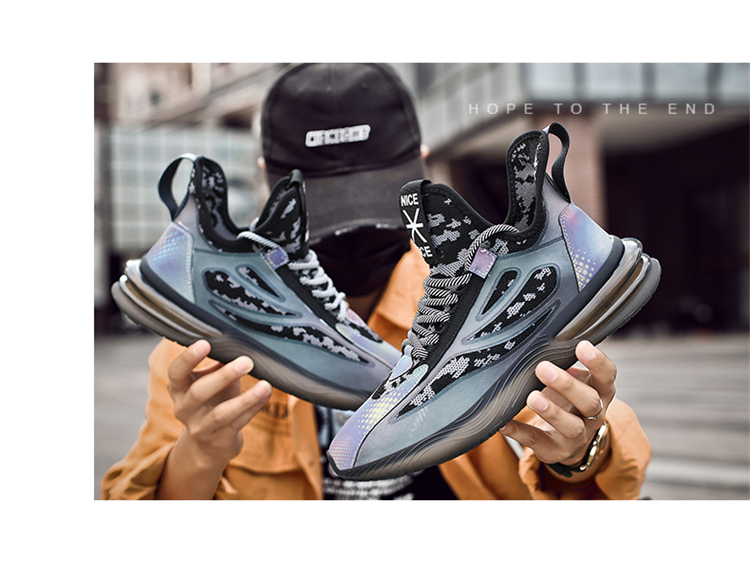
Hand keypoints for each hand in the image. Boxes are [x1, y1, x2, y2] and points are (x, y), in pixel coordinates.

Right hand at [167, 340, 271, 468]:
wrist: (209, 444)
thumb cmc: (212, 401)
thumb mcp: (210, 381)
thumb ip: (219, 364)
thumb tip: (238, 341)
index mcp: (178, 389)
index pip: (176, 372)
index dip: (188, 358)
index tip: (205, 343)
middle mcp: (184, 409)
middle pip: (199, 393)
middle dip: (223, 376)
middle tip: (246, 361)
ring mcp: (200, 427)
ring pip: (221, 414)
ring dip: (245, 399)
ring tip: (265, 385)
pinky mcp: (219, 440)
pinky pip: (238, 424)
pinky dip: (254, 408)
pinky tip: (266, 395)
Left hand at [499, 340, 614, 476]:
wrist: (568, 439)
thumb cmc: (568, 399)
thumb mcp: (575, 380)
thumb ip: (565, 363)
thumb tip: (541, 341)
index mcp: (599, 391)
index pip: (607, 376)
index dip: (598, 362)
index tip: (581, 345)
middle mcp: (593, 415)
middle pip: (589, 401)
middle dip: (567, 384)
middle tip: (543, 368)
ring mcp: (576, 435)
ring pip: (571, 426)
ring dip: (551, 411)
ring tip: (532, 397)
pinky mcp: (555, 449)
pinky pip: (537, 441)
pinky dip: (519, 432)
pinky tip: (503, 423)